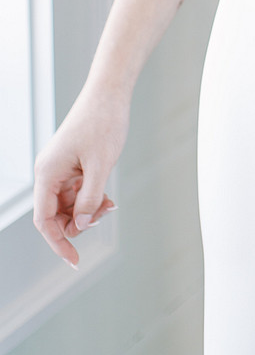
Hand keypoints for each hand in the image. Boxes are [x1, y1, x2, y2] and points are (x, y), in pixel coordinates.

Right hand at [33, 89, 126, 266]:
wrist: (110, 93)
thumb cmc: (104, 123)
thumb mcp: (101, 165)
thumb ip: (91, 198)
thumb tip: (81, 225)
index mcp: (47, 173)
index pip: (44, 220)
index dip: (58, 243)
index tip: (75, 261)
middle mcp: (48, 173)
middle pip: (57, 216)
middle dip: (80, 222)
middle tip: (106, 212)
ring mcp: (60, 169)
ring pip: (69, 206)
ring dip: (88, 211)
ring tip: (110, 204)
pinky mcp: (72, 165)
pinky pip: (77, 193)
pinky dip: (92, 199)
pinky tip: (108, 198)